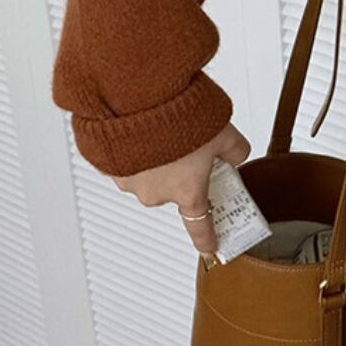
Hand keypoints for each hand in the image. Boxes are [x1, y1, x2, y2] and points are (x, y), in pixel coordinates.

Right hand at [112, 122, 250, 255]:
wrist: (139, 98)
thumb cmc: (181, 118)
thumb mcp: (226, 134)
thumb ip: (236, 151)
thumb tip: (235, 156)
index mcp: (188, 193)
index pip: (199, 225)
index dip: (206, 238)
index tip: (210, 247)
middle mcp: (156, 194)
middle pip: (174, 191)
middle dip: (182, 173)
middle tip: (189, 147)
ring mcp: (130, 182)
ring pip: (148, 176)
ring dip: (156, 162)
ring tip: (164, 134)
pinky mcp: (109, 166)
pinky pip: (126, 164)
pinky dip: (134, 153)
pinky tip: (142, 133)